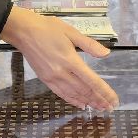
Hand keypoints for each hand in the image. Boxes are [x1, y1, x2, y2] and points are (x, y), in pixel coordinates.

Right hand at [0, 7, 117, 110]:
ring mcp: (52, 78)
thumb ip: (89, 45)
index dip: (105, 92)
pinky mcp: (45, 80)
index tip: (114, 100)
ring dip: (88, 102)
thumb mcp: (71, 32)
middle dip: (98, 100)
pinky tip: (80, 104)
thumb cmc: (48, 28)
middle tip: (110, 108)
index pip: (92, 81)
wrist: (23, 31)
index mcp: (71, 60)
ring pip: (73, 94)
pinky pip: (61, 93)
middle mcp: (62, 72)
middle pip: (84, 90)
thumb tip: (106, 54)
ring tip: (99, 108)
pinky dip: (72, 100)